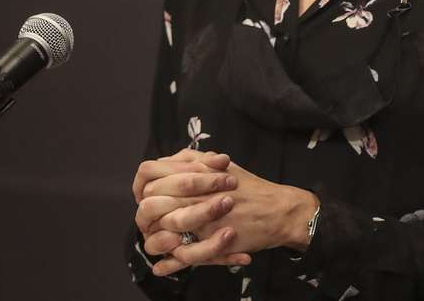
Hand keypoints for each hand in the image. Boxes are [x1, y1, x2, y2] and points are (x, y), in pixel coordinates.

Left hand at [141, 157, 316, 276]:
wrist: (279, 211)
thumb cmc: (253, 188)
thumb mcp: (225, 166)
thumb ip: (199, 159)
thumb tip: (176, 157)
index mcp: (197, 176)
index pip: (151, 176)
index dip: (145, 184)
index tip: (150, 192)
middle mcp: (195, 197)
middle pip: (151, 203)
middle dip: (147, 211)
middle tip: (152, 216)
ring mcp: (201, 222)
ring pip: (160, 233)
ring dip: (155, 238)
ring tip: (157, 239)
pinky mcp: (209, 244)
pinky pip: (180, 257)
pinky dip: (168, 264)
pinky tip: (162, 266)